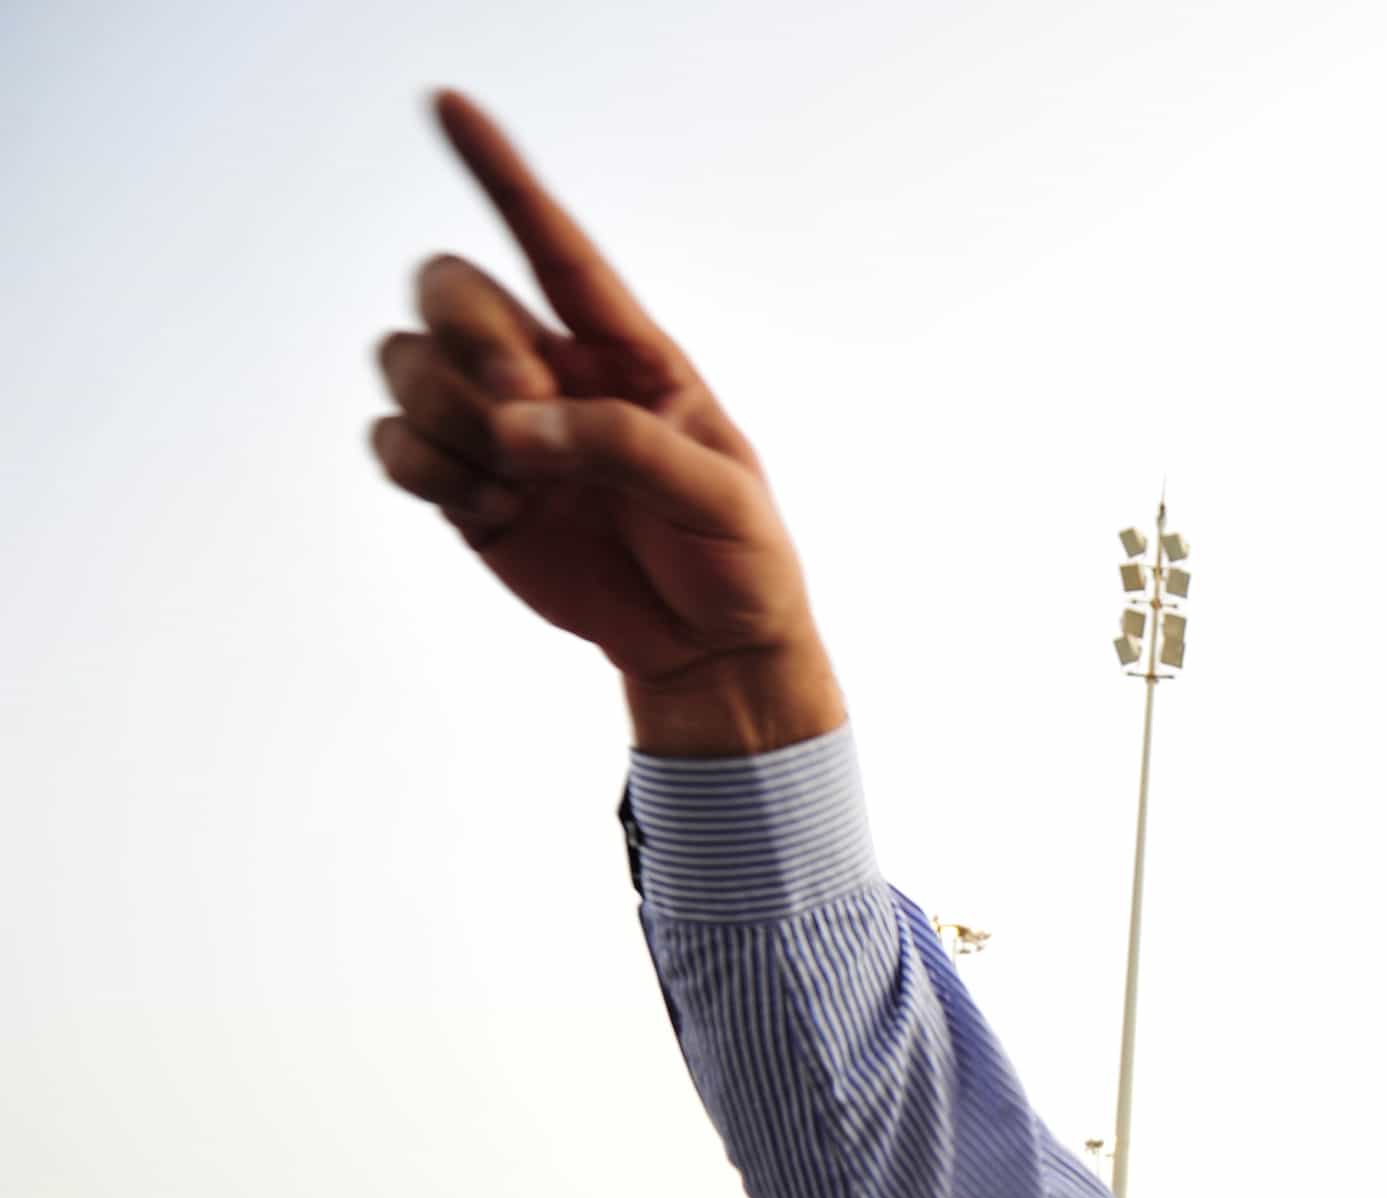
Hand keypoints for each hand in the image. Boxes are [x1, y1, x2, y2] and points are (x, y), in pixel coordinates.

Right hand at [373, 92, 840, 755]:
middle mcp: (550, 371)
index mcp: (626, 352)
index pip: (553, 244)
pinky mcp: (463, 484)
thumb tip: (514, 428)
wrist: (710, 648)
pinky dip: (425, 468)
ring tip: (517, 481)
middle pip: (449, 288)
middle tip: (522, 416)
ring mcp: (498, 426)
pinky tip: (491, 509)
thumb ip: (625, 447)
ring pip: (406, 360)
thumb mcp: (718, 496)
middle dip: (469, 338)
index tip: (445, 103)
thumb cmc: (736, 558)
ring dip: (445, 413)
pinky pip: (394, 442)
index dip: (500, 172)